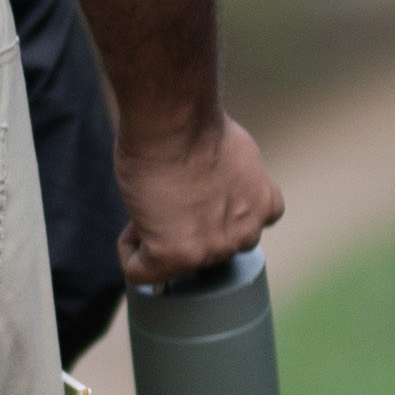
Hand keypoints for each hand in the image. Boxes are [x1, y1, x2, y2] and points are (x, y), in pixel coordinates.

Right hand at [115, 110, 280, 294]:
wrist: (174, 121)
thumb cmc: (195, 124)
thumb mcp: (236, 154)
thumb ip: (233, 183)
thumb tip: (211, 188)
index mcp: (264, 205)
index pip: (241, 225)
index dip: (212, 211)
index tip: (195, 196)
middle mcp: (246, 234)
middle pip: (207, 245)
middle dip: (187, 226)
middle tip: (167, 195)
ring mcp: (213, 250)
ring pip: (177, 261)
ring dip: (159, 238)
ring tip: (149, 203)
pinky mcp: (176, 257)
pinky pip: (142, 272)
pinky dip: (129, 252)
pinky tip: (131, 224)